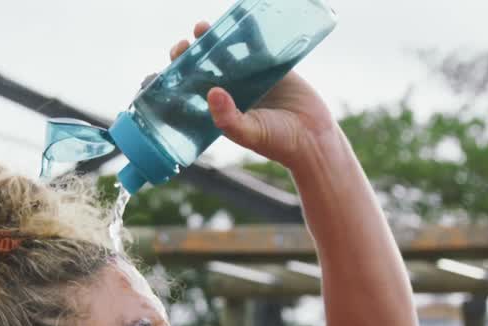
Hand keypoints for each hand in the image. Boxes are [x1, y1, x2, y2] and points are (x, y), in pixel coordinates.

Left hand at [169, 21, 334, 167]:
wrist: (314, 138)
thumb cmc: (278, 142)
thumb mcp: (249, 133)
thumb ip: (228, 118)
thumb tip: (212, 92)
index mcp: (220, 109)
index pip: (192, 89)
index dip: (180, 76)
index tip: (173, 64)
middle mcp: (232, 91)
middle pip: (206, 66)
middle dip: (193, 53)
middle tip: (187, 43)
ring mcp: (251, 77)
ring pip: (228, 53)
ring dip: (215, 39)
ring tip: (203, 28)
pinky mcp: (272, 66)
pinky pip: (257, 45)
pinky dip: (248, 32)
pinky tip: (240, 21)